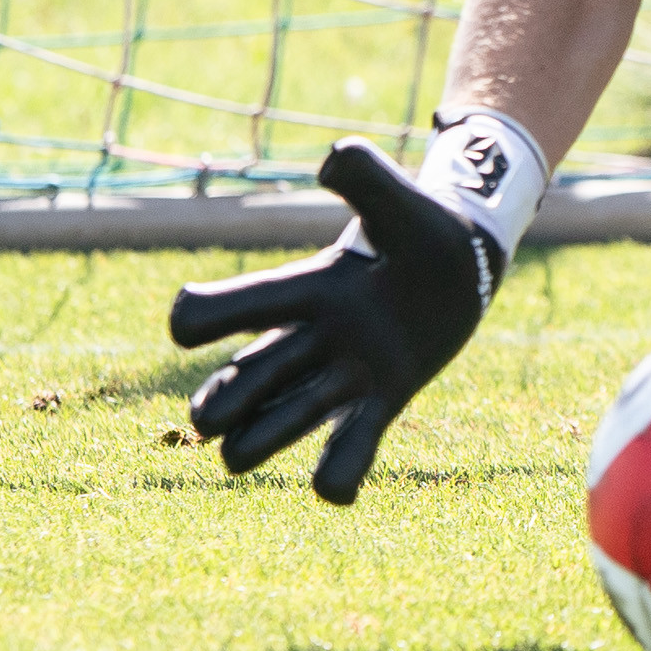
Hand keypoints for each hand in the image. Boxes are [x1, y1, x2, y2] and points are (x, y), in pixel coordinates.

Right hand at [168, 139, 501, 504]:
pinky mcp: (382, 400)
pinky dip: (338, 473)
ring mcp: (343, 375)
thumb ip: (365, 175)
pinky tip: (333, 490)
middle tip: (208, 419)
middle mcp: (311, 339)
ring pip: (281, 422)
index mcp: (305, 290)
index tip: (185, 322)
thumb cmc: (422, 227)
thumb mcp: (398, 200)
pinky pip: (352, 445)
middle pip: (245, 381)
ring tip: (237, 454)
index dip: (202, 314)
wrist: (464, 262)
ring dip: (256, 441)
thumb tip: (330, 161)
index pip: (238, 305)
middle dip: (221, 402)